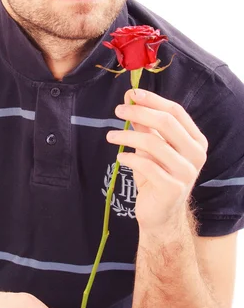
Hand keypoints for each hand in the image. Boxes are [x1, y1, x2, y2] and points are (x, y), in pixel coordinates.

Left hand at [106, 88, 207, 231]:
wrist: (160, 214)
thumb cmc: (156, 175)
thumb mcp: (150, 147)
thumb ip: (144, 124)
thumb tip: (130, 97)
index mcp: (195, 140)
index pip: (176, 111)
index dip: (153, 100)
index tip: (132, 94)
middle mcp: (196, 154)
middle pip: (166, 122)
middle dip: (139, 112)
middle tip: (118, 110)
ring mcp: (186, 172)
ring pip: (154, 143)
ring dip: (127, 135)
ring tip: (111, 135)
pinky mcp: (172, 189)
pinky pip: (146, 166)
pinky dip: (129, 158)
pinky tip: (119, 158)